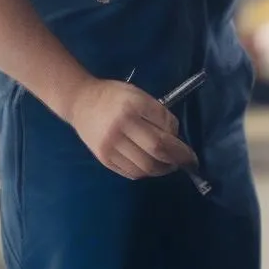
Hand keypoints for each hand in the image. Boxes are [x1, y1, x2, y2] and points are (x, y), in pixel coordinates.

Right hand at [68, 79, 198, 179]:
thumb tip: (174, 137)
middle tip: (188, 161)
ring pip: (145, 166)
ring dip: (163, 169)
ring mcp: (110, 144)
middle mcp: (121, 125)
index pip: (165, 125)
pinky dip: (146, 173)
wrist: (80, 102)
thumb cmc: (114, 96)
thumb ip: (157, 113)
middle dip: (178, 158)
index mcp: (133, 105)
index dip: (179, 139)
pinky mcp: (104, 158)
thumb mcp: (138, 94)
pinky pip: (131, 172)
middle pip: (157, 149)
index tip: (185, 145)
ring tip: (170, 166)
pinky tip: (152, 168)